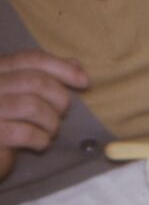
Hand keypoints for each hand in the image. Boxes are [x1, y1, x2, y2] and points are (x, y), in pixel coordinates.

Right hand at [0, 51, 88, 176]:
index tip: (85, 82)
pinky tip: (39, 145)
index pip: (30, 59)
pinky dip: (41, 140)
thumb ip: (43, 77)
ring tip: (49, 132)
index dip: (62, 68)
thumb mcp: (21, 95)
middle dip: (59, 99)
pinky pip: (25, 133)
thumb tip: (75, 63)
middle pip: (35, 81)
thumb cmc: (4, 123)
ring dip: (51, 122)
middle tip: (62, 115)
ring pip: (33, 106)